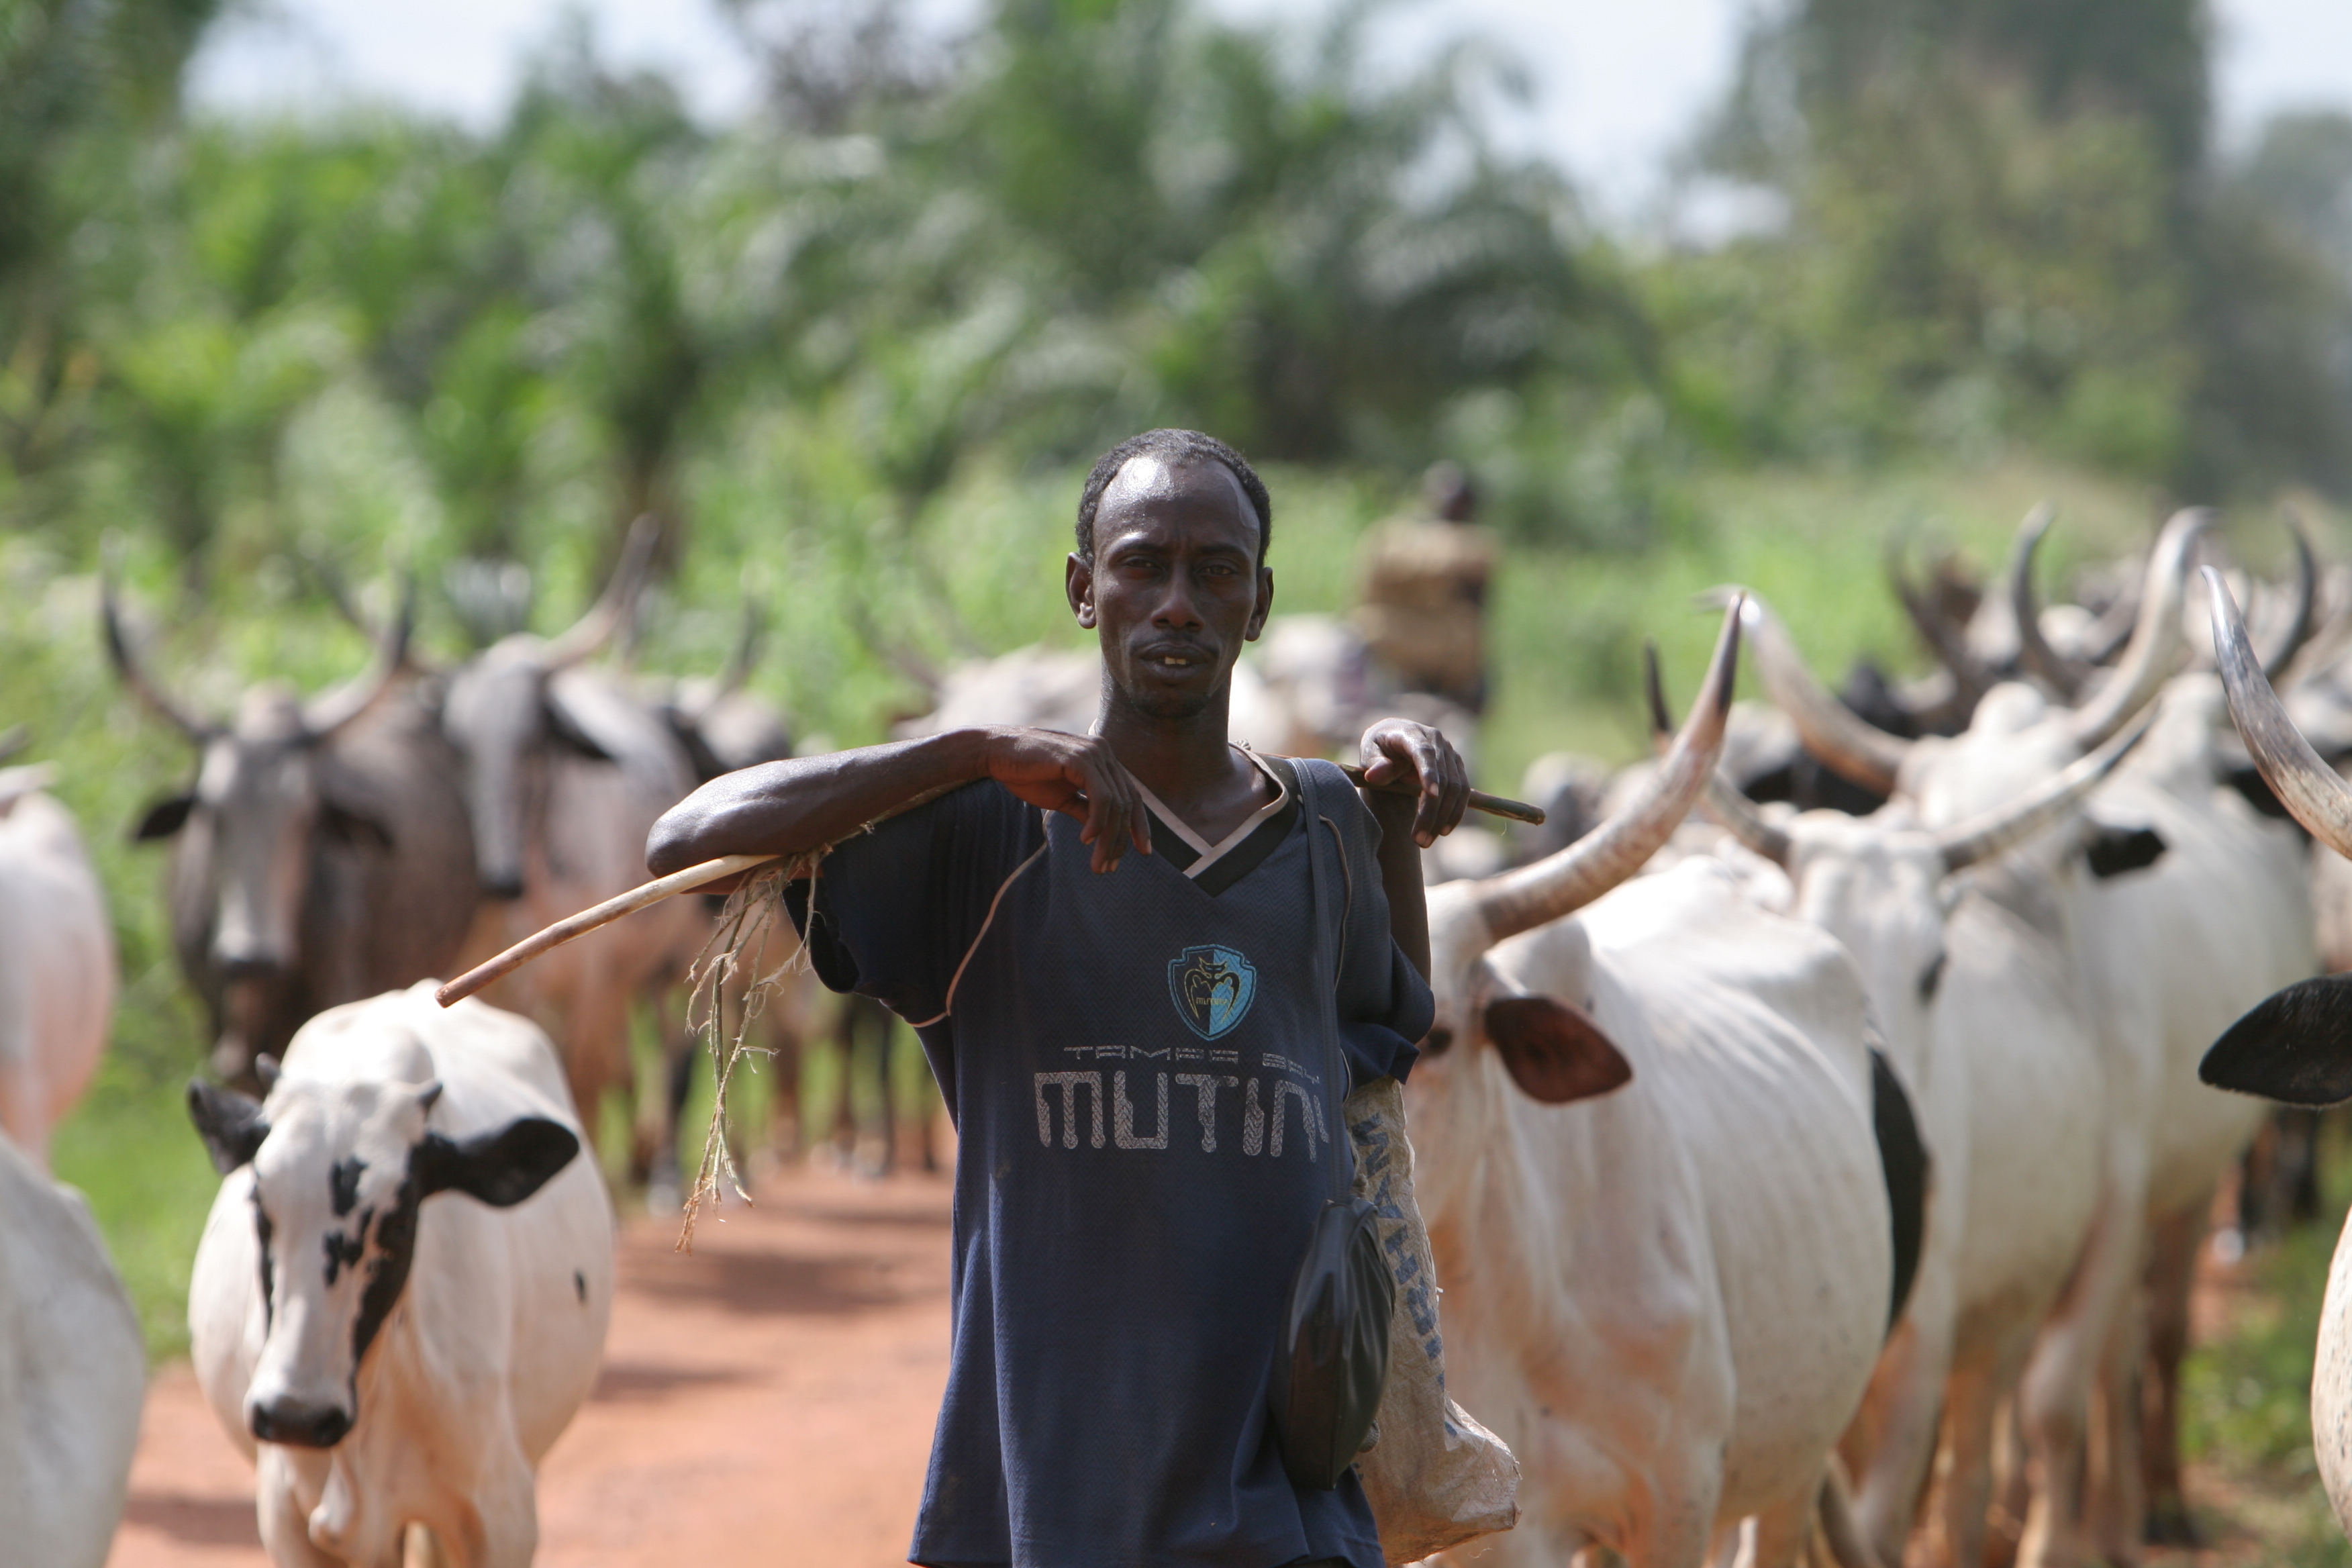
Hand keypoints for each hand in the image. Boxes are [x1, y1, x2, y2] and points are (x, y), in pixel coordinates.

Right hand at [983, 727, 1150, 872]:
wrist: (997, 754)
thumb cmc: (1027, 773)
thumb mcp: (1063, 797)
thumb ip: (1086, 809)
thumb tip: (1104, 833)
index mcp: (1103, 759)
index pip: (1131, 795)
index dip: (1139, 825)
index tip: (1144, 851)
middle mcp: (1104, 752)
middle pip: (1126, 803)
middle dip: (1120, 840)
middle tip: (1109, 867)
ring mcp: (1094, 753)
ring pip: (1115, 804)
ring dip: (1108, 839)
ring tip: (1098, 863)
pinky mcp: (1080, 758)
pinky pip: (1101, 797)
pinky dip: (1097, 822)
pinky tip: (1086, 839)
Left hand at [1359, 718, 1469, 847]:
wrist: (1395, 739)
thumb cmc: (1379, 747)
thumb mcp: (1369, 752)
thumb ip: (1374, 764)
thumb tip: (1374, 776)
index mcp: (1412, 733)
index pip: (1425, 754)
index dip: (1429, 773)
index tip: (1431, 795)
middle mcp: (1437, 741)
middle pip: (1443, 778)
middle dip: (1432, 811)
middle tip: (1417, 840)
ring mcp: (1450, 754)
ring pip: (1456, 788)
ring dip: (1444, 817)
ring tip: (1425, 842)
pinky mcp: (1457, 767)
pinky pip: (1462, 792)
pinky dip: (1455, 813)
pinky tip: (1442, 831)